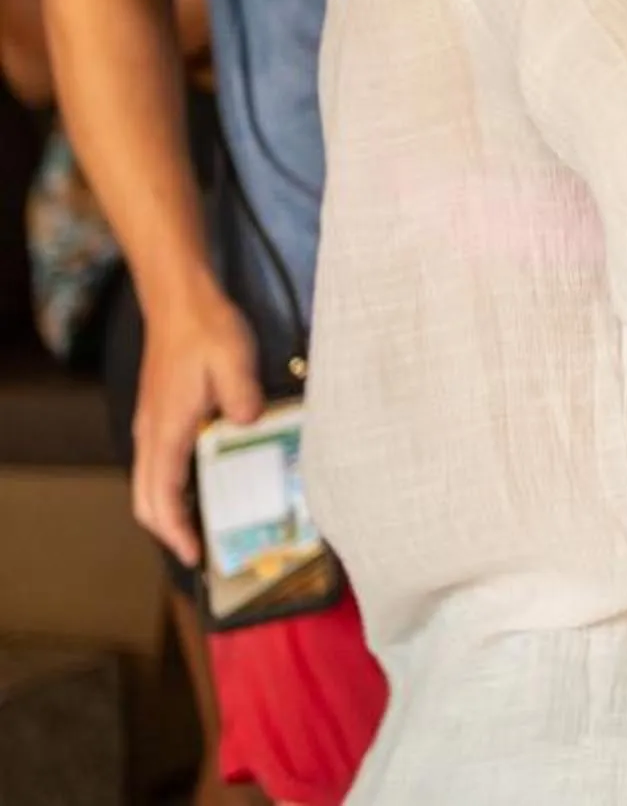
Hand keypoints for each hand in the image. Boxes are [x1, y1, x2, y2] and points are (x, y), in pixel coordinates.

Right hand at [133, 284, 264, 568]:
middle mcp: (152, 434)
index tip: (193, 555)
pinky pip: (159, 464)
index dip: (174, 531)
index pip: (161, 496)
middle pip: (147, 499)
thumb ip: (243, 397)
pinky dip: (174, 485)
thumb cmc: (206, 331)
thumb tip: (248, 423)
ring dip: (170, 509)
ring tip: (204, 524)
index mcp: (167, 430)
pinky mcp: (162, 415)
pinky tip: (204, 483)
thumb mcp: (234, 361)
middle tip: (201, 550)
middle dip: (168, 530)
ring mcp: (153, 425)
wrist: (180, 303)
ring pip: (150, 483)